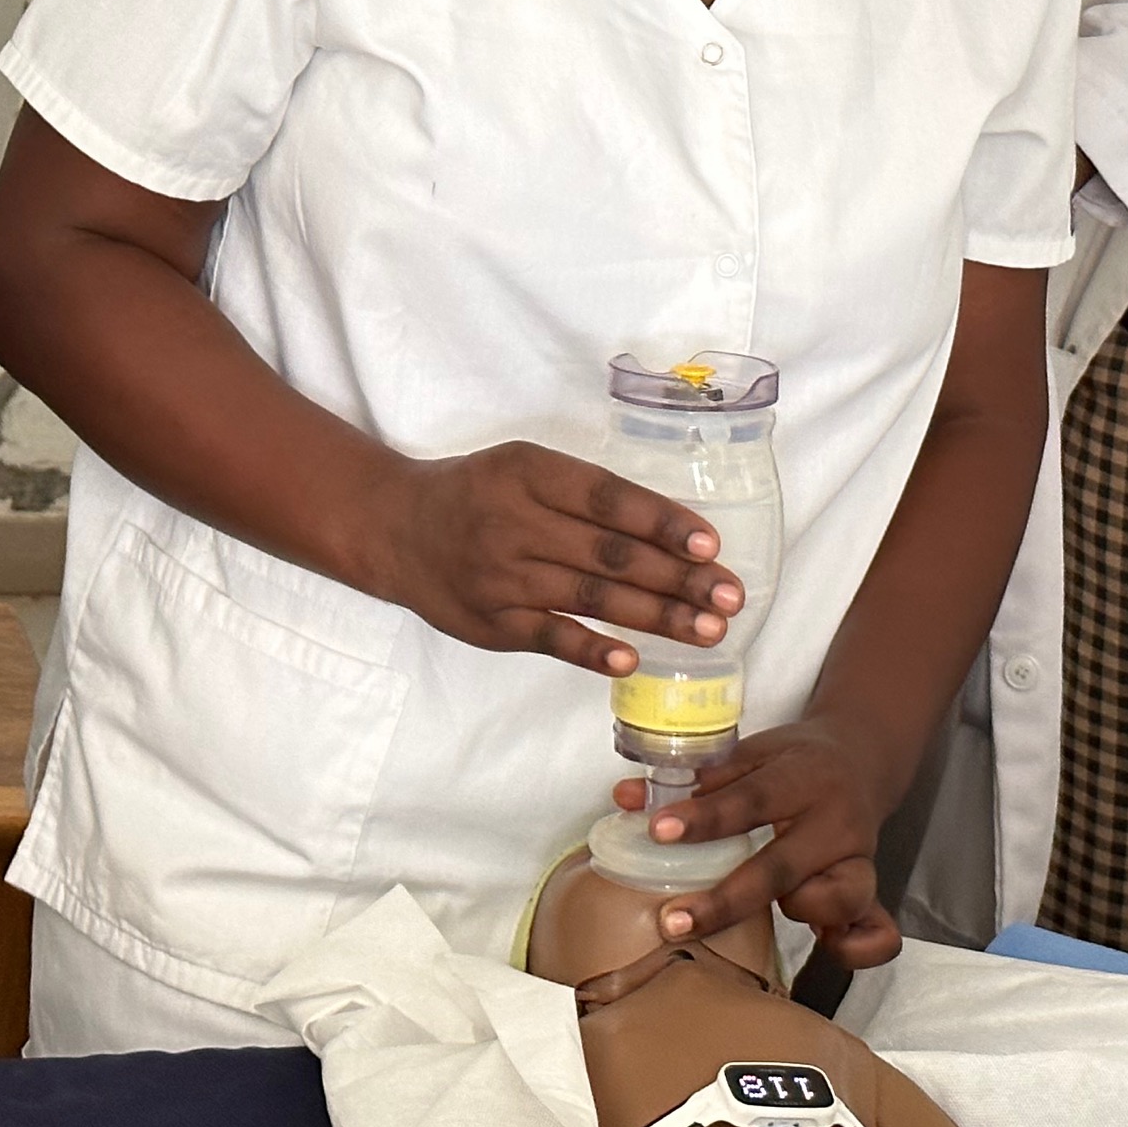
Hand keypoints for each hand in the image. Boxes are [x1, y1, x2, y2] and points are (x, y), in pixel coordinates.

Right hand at [373, 442, 739, 675]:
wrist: (396, 528)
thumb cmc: (478, 493)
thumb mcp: (524, 466)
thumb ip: (585, 493)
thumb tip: (671, 530)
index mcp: (532, 474)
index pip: (608, 498)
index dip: (662, 522)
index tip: (710, 544)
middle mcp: (517, 523)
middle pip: (611, 553)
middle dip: (679, 577)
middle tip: (730, 596)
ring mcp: (504, 577)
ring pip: (592, 597)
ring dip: (656, 616)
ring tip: (708, 630)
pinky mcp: (494, 623)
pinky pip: (551, 637)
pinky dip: (592, 649)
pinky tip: (632, 660)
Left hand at [610, 716, 901, 968]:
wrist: (863, 756)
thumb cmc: (795, 761)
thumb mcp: (753, 753)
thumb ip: (696, 779)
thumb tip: (625, 799)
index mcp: (803, 778)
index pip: (752, 799)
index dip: (705, 818)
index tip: (657, 832)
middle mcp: (836, 821)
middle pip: (782, 866)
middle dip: (726, 899)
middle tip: (673, 921)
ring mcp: (859, 858)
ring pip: (841, 898)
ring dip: (800, 913)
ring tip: (767, 919)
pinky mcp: (872, 889)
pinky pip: (877, 933)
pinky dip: (854, 948)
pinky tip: (824, 946)